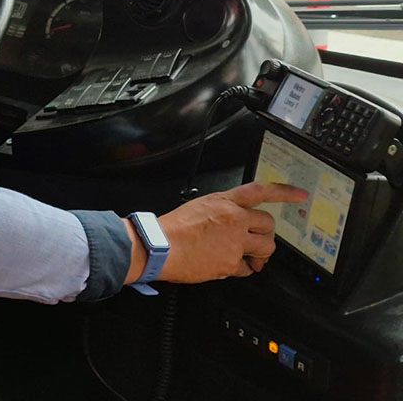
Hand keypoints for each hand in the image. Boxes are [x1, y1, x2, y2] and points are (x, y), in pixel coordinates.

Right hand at [124, 182, 307, 284]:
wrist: (161, 247)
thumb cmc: (172, 228)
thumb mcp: (197, 207)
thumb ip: (220, 212)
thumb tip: (232, 221)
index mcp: (224, 202)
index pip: (260, 191)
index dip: (284, 192)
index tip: (300, 195)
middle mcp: (234, 220)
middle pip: (268, 225)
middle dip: (265, 234)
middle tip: (256, 241)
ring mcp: (235, 242)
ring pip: (265, 248)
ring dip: (260, 254)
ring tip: (250, 257)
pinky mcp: (231, 263)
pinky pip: (247, 268)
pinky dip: (242, 269)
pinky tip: (230, 266)